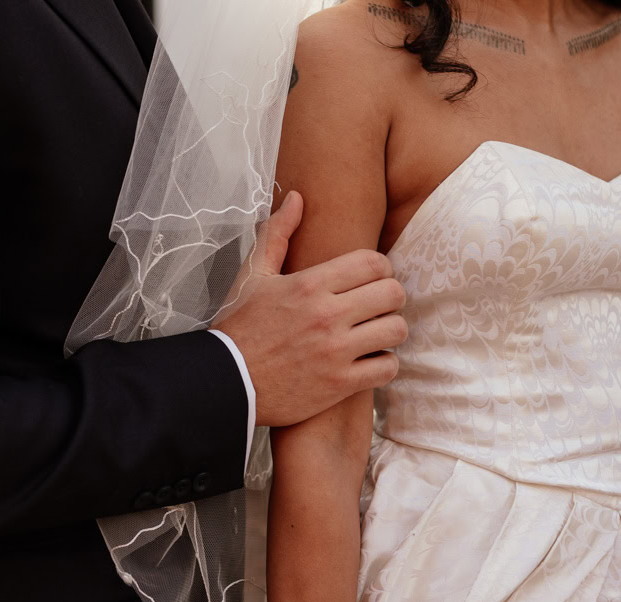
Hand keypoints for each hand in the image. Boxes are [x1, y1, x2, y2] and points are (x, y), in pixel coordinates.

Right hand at [214, 191, 407, 426]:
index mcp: (309, 285)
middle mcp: (326, 316)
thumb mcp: (252, 276)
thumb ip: (277, 234)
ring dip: (390, 330)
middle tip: (377, 306)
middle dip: (390, 297)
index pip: (373, 263)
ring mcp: (335, 352)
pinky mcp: (339, 384)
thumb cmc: (239, 327)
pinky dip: (384, 364)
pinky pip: (387, 368)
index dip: (381, 268)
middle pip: (393, 293)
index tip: (372, 279)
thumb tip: (296, 197)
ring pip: (396, 330)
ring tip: (375, 333)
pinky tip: (369, 361)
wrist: (224, 382)